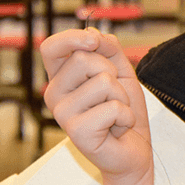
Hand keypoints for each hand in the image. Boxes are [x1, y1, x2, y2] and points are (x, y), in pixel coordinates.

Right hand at [41, 28, 151, 183]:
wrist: (133, 149)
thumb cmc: (123, 110)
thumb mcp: (120, 72)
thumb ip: (109, 50)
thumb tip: (93, 34)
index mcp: (61, 77)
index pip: (51, 47)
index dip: (72, 37)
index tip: (93, 41)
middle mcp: (54, 94)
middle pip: (85, 58)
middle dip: (113, 73)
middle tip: (114, 95)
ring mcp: (62, 113)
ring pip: (104, 82)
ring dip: (122, 97)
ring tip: (116, 113)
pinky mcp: (76, 131)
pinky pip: (113, 107)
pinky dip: (126, 116)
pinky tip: (117, 128)